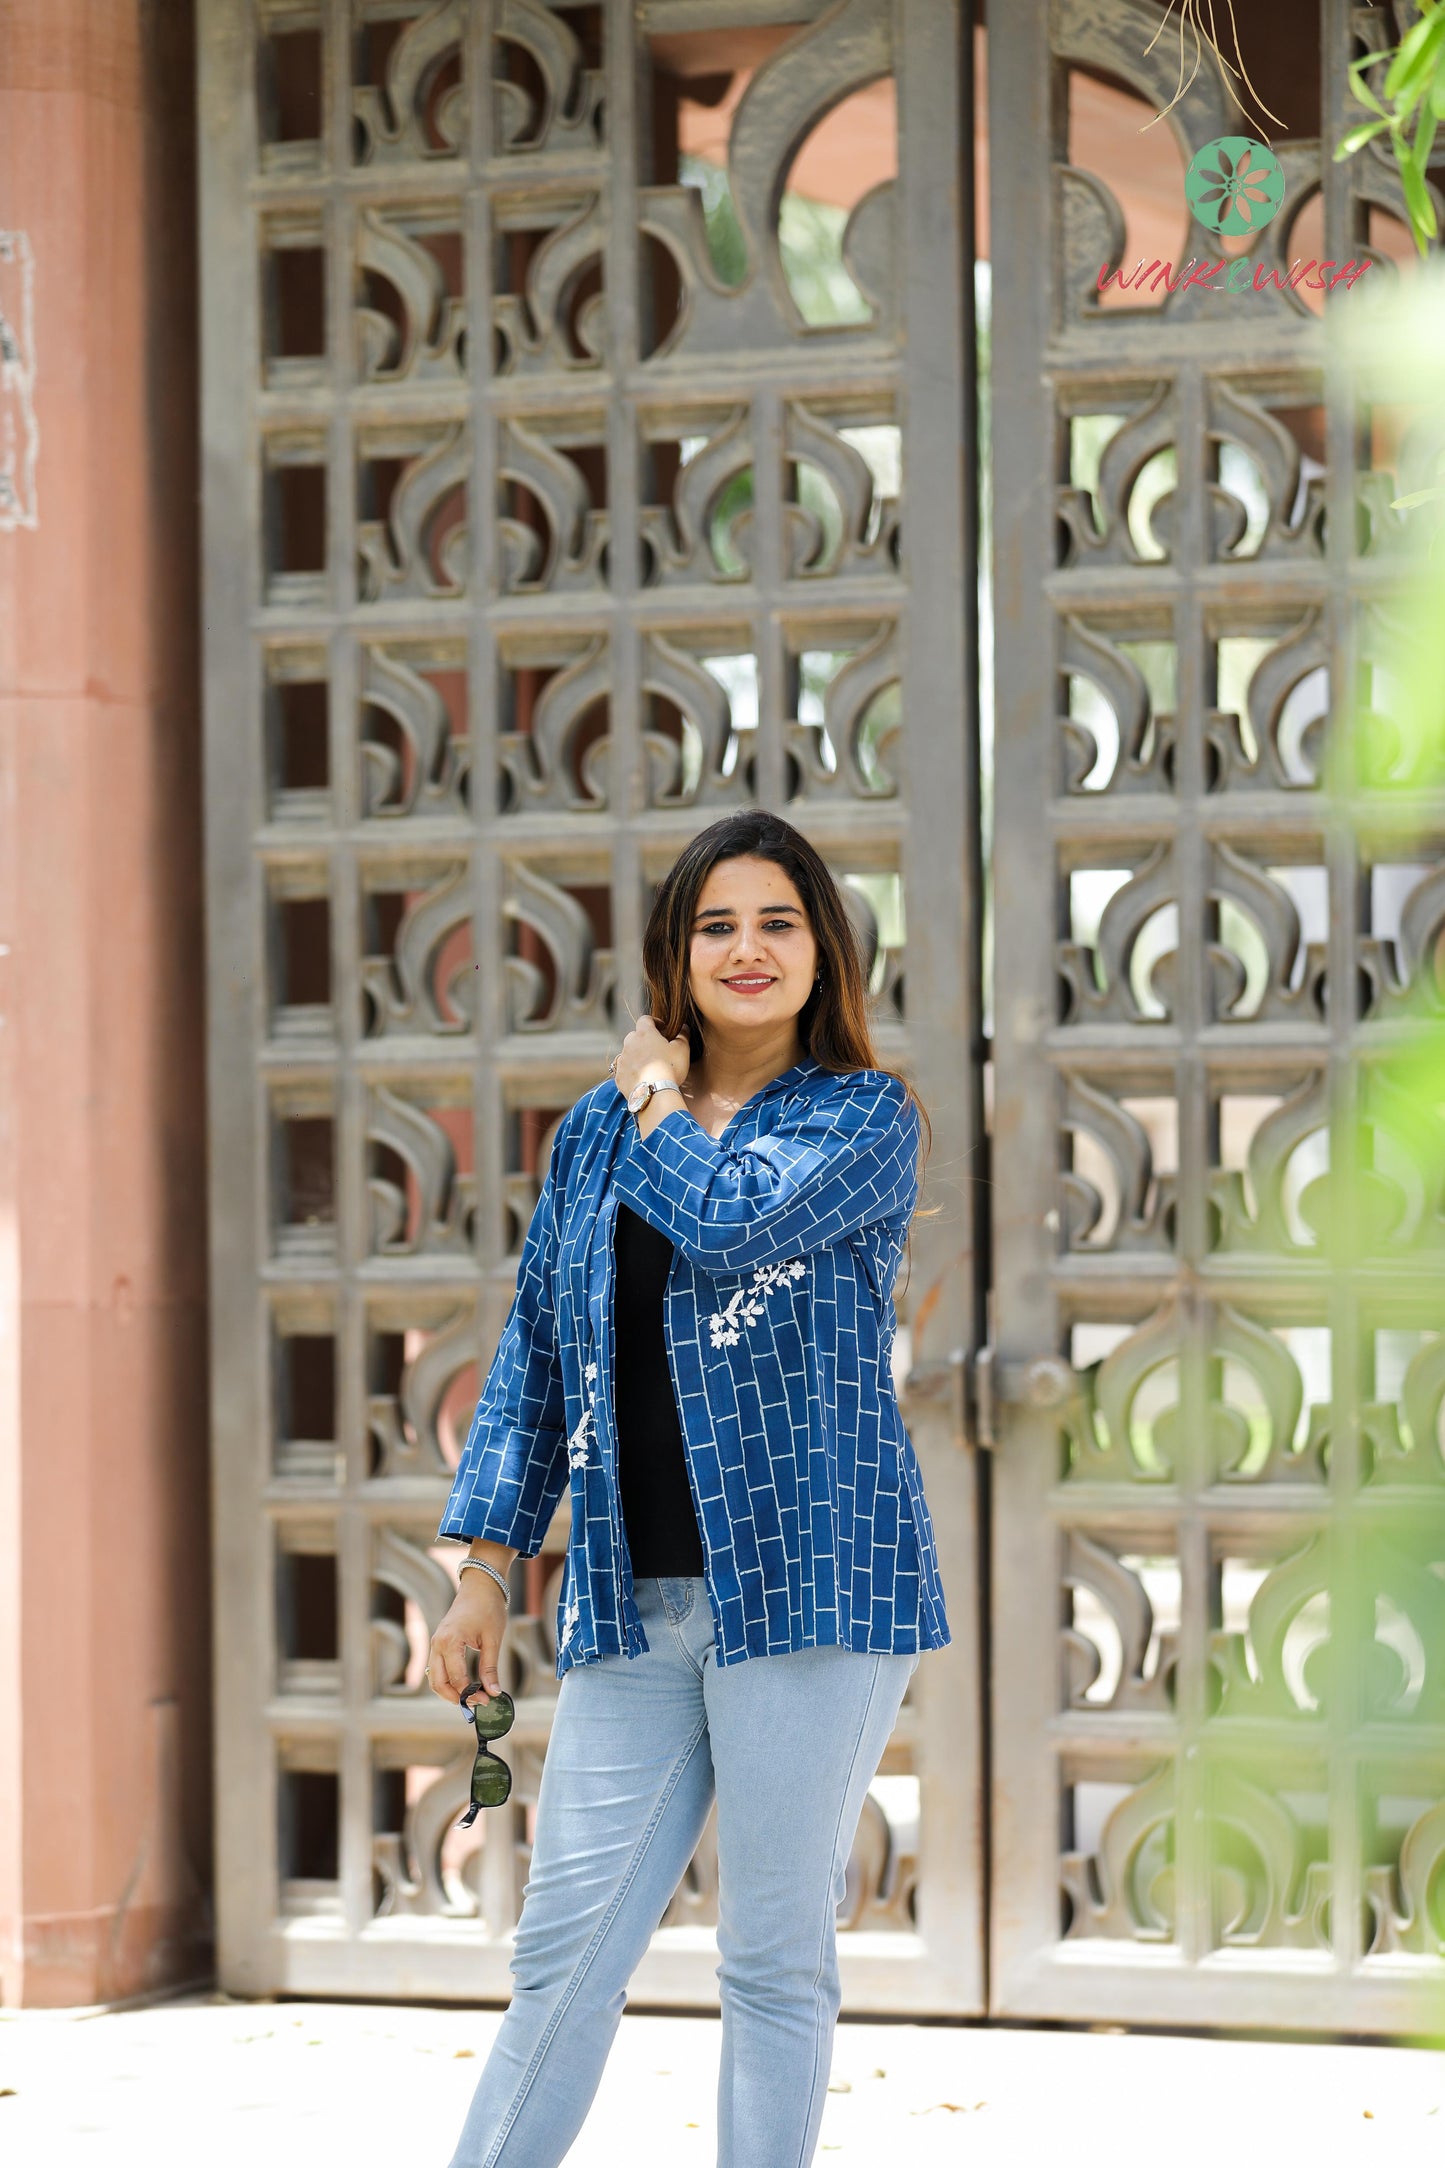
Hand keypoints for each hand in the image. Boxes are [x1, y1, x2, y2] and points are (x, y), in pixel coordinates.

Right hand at [426, 1579, 506, 1704]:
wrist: (480, 1585)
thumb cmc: (488, 1608)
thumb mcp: (493, 1639)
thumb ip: (490, 1668)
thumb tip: (493, 1692)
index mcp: (450, 1642)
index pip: (457, 1679)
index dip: (471, 1694)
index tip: (487, 1700)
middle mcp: (437, 1644)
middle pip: (437, 1683)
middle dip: (455, 1698)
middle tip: (476, 1704)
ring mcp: (435, 1643)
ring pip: (434, 1678)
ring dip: (449, 1691)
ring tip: (471, 1697)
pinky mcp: (438, 1643)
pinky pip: (437, 1668)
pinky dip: (447, 1681)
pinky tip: (464, 1685)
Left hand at [612, 1015, 690, 1103]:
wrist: (654, 1093)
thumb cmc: (670, 1068)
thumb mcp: (682, 1049)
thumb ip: (683, 1036)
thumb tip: (684, 1028)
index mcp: (645, 1034)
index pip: (645, 1019)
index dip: (654, 1021)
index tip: (662, 1028)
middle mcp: (629, 1044)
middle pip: (634, 1036)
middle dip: (644, 1039)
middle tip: (656, 1048)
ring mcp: (622, 1060)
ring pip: (627, 1053)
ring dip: (636, 1056)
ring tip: (648, 1065)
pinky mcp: (619, 1076)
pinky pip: (623, 1070)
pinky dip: (631, 1071)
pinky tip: (641, 1078)